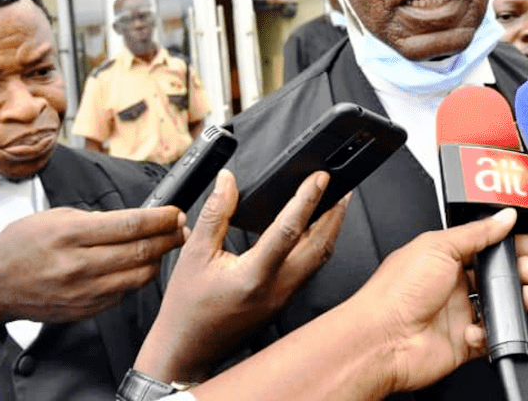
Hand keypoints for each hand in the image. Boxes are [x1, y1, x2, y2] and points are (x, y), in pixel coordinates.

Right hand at [0, 205, 184, 325]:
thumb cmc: (21, 246)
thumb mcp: (55, 217)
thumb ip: (94, 219)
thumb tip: (132, 219)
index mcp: (71, 234)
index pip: (130, 225)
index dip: (160, 219)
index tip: (175, 213)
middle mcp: (79, 264)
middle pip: (140, 251)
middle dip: (169, 238)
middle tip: (181, 229)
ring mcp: (83, 291)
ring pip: (138, 276)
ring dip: (158, 260)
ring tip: (166, 246)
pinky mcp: (85, 309)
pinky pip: (124, 294)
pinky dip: (137, 279)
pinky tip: (140, 267)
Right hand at [136, 169, 348, 381]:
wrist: (187, 349)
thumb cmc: (187, 309)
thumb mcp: (194, 254)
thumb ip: (216, 213)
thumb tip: (227, 181)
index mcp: (253, 276)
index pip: (289, 230)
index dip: (307, 199)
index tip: (319, 178)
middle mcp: (276, 289)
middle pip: (319, 247)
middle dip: (335, 214)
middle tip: (340, 188)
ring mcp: (283, 299)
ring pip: (319, 260)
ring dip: (330, 230)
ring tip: (334, 205)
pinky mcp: (283, 303)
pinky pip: (310, 270)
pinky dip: (318, 246)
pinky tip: (313, 232)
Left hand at [357, 208, 527, 394]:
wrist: (382, 339)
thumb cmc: (396, 292)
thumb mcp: (439, 246)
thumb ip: (476, 233)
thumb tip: (503, 217)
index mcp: (443, 257)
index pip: (484, 246)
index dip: (508, 244)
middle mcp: (450, 284)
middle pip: (496, 276)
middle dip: (518, 272)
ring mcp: (457, 314)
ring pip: (498, 306)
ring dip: (515, 302)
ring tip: (523, 297)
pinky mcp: (463, 341)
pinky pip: (490, 337)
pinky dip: (494, 333)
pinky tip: (481, 327)